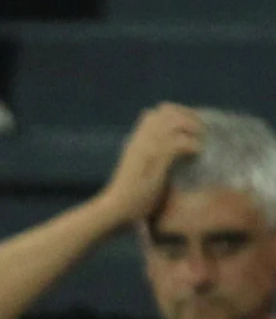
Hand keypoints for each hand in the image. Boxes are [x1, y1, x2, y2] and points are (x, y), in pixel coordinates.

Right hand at [99, 103, 203, 223]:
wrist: (117, 207)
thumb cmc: (129, 194)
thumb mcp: (138, 167)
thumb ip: (151, 154)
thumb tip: (172, 152)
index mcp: (136, 138)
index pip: (158, 111)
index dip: (178, 114)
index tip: (190, 125)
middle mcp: (142, 137)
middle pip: (169, 111)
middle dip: (190, 118)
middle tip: (201, 133)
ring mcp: (149, 146)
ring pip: (177, 122)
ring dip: (194, 130)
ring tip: (200, 144)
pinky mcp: (157, 158)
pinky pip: (182, 142)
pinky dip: (193, 147)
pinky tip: (195, 158)